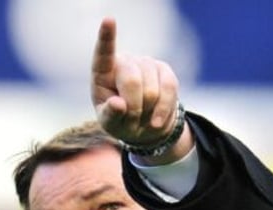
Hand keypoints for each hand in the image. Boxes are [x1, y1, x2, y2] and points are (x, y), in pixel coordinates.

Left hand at [91, 17, 186, 152]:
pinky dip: (163, 109)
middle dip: (133, 107)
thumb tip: (118, 104)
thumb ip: (110, 115)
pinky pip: (169, 88)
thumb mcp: (110, 123)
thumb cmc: (120, 121)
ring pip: (152, 89)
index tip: (109, 20)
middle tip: (130, 121)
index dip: (106, 37)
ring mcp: (146, 64)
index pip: (103, 53)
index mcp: (103, 73)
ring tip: (141, 118)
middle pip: (132, 81)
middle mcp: (125, 62)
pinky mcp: (165, 71)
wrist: (145, 126)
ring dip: (147, 111)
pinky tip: (156, 121)